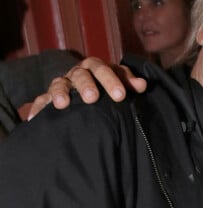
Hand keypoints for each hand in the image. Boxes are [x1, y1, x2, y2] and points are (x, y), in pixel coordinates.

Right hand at [28, 57, 146, 118]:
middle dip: (86, 85)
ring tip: (61, 104)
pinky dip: (38, 107)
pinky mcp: (50, 96)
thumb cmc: (107, 87)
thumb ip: (130, 83)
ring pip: (59, 84)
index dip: (112, 81)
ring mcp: (64, 84)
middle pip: (81, 75)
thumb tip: (143, 85)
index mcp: (96, 68)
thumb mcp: (119, 83)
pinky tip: (35, 118)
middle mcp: (78, 73)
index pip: (104, 70)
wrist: (86, 85)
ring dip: (60, 92)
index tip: (121, 96)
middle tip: (92, 98)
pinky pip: (41, 99)